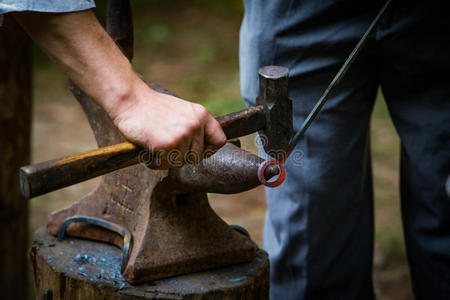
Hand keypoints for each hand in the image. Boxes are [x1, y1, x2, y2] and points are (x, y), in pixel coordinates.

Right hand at [111, 79, 226, 167]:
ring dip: (167, 159)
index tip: (197, 151)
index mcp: (202, 115)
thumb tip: (204, 147)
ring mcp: (182, 135)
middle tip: (167, 146)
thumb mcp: (183, 111)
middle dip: (182, 156)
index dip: (208, 150)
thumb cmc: (153, 107)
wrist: (131, 100)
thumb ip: (196, 126)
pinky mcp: (167, 144)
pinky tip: (149, 147)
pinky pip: (164, 164)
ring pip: (181, 162)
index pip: (219, 141)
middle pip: (198, 156)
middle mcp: (195, 125)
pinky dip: (155, 161)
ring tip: (156, 143)